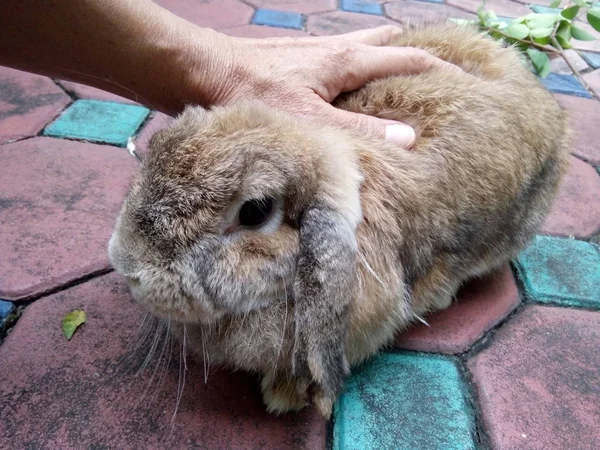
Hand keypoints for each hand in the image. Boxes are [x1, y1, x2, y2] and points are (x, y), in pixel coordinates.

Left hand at [196, 26, 462, 147]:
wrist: (197, 71)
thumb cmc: (250, 92)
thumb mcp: (308, 119)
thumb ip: (357, 131)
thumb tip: (408, 138)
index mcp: (348, 60)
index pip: (409, 57)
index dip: (441, 67)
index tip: (468, 80)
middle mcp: (336, 51)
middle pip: (389, 45)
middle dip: (415, 55)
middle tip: (438, 76)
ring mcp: (315, 56)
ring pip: (363, 53)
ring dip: (385, 64)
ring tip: (402, 89)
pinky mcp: (296, 67)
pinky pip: (339, 66)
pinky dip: (355, 77)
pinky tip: (349, 99)